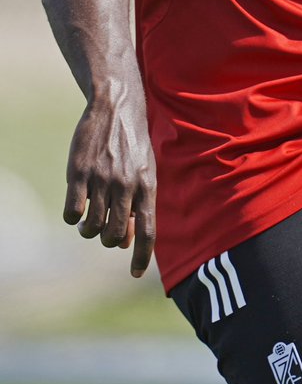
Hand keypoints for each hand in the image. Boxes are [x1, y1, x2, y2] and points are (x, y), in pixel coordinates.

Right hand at [63, 93, 156, 277]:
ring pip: (91, 227)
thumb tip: (124, 243)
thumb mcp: (144, 173)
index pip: (147, 231)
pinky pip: (72, 211)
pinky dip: (73, 218)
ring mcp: (102, 179)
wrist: (116, 108)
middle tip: (103, 231)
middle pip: (115, 234)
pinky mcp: (79, 172)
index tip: (134, 274)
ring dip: (88, 231)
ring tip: (89, 222)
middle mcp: (126, 186)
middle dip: (108, 240)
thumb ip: (137, 206)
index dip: (141, 256)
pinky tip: (76, 210)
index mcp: (147, 187)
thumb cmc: (133, 146)